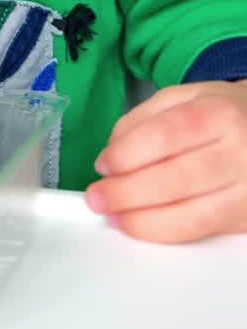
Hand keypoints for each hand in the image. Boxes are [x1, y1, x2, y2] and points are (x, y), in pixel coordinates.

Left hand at [85, 81, 246, 242]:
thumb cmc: (222, 113)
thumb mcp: (184, 97)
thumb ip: (144, 119)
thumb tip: (112, 152)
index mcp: (219, 114)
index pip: (166, 135)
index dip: (127, 154)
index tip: (103, 165)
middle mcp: (238, 154)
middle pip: (175, 179)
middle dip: (127, 192)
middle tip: (98, 197)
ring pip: (190, 215)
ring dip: (142, 219)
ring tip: (114, 216)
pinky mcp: (246, 219)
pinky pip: (201, 232)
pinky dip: (165, 232)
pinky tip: (142, 224)